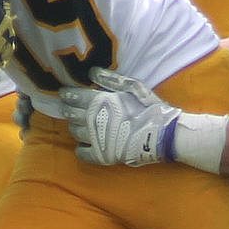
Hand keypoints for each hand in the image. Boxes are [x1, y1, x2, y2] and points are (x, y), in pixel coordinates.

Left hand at [60, 68, 178, 165]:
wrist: (163, 134)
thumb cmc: (149, 107)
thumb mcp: (133, 86)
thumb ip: (110, 80)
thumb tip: (91, 72)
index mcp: (100, 102)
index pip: (75, 97)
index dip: (68, 95)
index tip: (65, 94)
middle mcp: (94, 120)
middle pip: (71, 115)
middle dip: (68, 110)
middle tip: (68, 108)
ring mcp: (97, 139)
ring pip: (75, 132)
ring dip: (75, 126)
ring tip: (79, 124)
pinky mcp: (102, 155)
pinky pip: (83, 154)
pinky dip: (80, 149)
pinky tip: (84, 145)